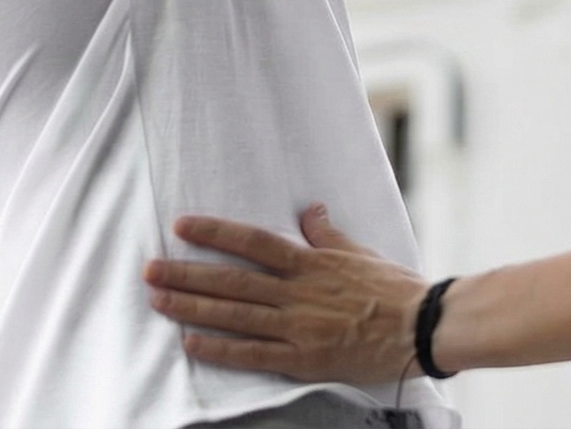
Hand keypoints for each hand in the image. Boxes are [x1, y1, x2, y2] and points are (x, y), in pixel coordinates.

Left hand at [146, 204, 426, 388]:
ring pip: (234, 315)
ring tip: (158, 300)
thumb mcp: (359, 251)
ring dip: (192, 307)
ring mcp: (297, 327)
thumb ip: (327, 234)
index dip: (215, 232)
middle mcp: (296, 292)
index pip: (252, 241)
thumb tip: (310, 210)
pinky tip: (191, 343)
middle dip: (187, 273)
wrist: (420, 327)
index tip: (182, 226)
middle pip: (231, 280)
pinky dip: (220, 350)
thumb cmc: (394, 288)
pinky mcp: (303, 360)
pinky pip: (253, 355)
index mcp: (309, 262)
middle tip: (150, 269)